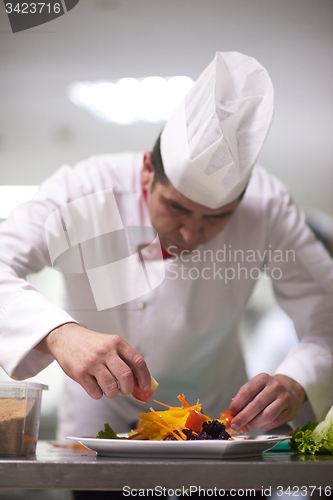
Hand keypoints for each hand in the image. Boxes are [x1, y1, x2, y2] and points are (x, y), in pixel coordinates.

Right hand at [36, 323, 151, 399]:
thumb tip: (140, 381)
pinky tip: (96, 386)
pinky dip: (99, 394)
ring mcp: (92, 362)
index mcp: (117, 342)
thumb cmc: (92, 344)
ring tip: (110, 389)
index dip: (145, 377)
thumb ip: (124, 358)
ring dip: (113, 393)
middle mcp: (106, 351)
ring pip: (111, 387)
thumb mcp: (110, 344)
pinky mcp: (80, 373)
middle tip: (125, 390)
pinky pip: (96, 392)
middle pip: (126, 376)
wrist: (66, 338)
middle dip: (128, 389)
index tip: (145, 387)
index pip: (138, 361)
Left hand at [228, 373, 305, 431]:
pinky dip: (265, 426)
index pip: (247, 391)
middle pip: (256, 404)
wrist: (290, 389)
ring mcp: (284, 398)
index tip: (231, 412)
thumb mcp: (257, 387)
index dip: (237, 403)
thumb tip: (233, 414)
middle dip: (243, 417)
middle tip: (236, 424)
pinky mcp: (290, 410)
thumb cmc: (269, 389)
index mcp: (263, 378)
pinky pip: (275, 422)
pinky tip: (261, 424)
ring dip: (254, 423)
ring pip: (267, 415)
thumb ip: (245, 399)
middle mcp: (275, 387)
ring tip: (248, 425)